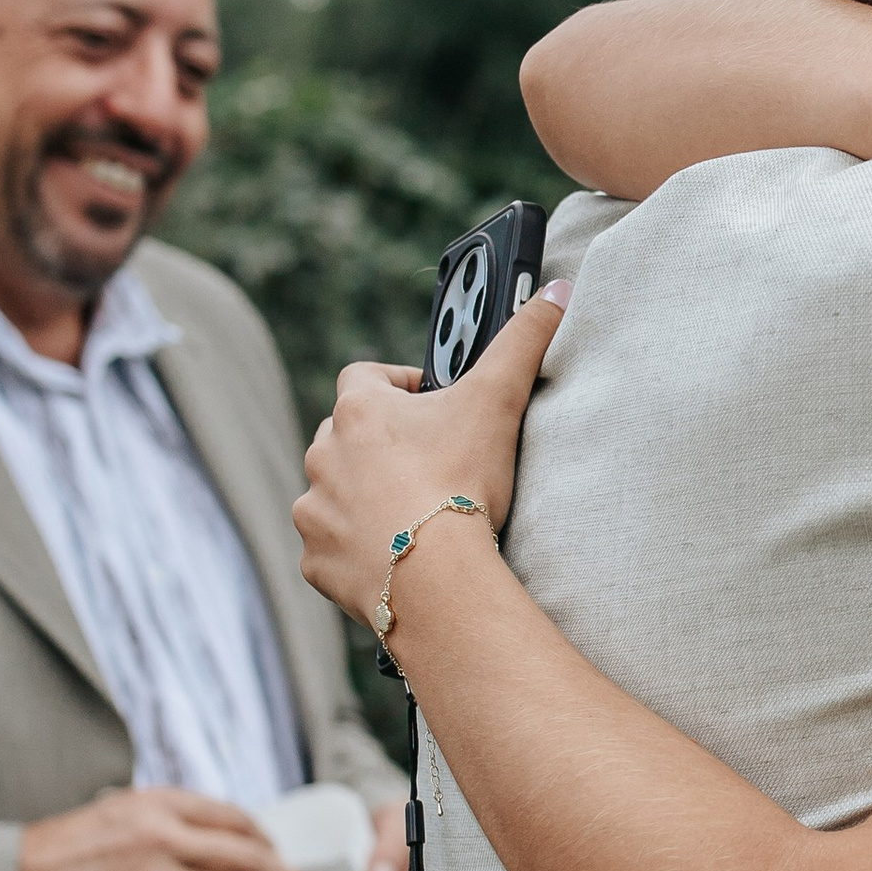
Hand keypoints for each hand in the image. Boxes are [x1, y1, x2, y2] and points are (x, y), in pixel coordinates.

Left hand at [295, 288, 568, 633]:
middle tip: (426, 463)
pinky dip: (353, 550)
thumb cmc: (460, 482)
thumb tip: (556, 293)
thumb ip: (525, 341)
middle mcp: (324, 455)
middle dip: (377, 445)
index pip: (364, 376)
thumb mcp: (499, 400)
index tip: (427, 398)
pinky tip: (392, 556)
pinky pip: (329, 549)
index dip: (396, 383)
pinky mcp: (318, 560)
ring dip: (359, 497)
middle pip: (344, 437)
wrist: (436, 577)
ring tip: (408, 514)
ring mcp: (315, 510)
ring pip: (331, 492)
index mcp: (359, 411)